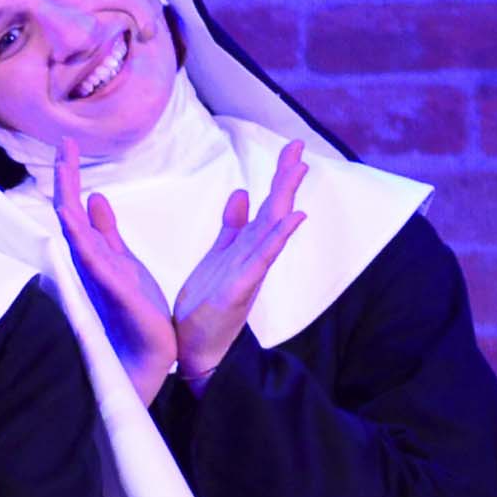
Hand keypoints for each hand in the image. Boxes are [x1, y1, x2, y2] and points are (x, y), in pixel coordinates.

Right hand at [50, 143, 176, 409]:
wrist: (148, 357)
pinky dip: (83, 240)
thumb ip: (107, 232)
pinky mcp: (115, 293)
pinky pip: (95, 263)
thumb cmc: (134, 314)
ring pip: (76, 234)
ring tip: (65, 169)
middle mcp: (89, 264)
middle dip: (65, 179)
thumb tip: (95, 198)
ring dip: (68, 200)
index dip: (69, 177)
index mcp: (93, 255)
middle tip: (62, 143)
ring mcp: (99, 279)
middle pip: (69, 215)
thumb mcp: (123, 262)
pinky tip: (76, 219)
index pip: (75, 210)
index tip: (67, 144)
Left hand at [169, 142, 307, 385]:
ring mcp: (249, 272)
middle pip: (274, 211)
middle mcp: (252, 256)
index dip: (278, 177)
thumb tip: (242, 192)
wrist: (196, 350)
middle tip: (300, 147)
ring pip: (272, 230)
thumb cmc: (206, 307)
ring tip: (299, 170)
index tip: (292, 148)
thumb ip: (232, 227)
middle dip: (286, 179)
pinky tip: (294, 219)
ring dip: (285, 199)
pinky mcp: (240, 290)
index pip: (266, 206)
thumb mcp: (218, 257)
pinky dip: (278, 238)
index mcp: (246, 247)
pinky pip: (262, 260)